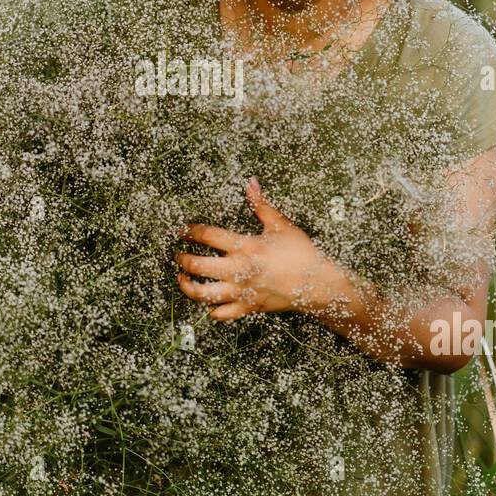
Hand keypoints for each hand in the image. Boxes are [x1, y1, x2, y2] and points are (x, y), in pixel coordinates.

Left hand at [173, 176, 341, 321]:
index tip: (184, 230)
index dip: (191, 231)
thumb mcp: (280, 224)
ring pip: (204, 294)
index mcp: (245, 247)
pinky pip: (222, 314)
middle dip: (183, 260)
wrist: (317, 284)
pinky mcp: (247, 307)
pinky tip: (207, 303)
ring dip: (187, 287)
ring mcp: (241, 292)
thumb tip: (251, 182)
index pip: (208, 236)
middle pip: (198, 266)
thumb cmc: (300, 252)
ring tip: (181, 279)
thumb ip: (261, 204)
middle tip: (178, 255)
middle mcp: (239, 270)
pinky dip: (211, 310)